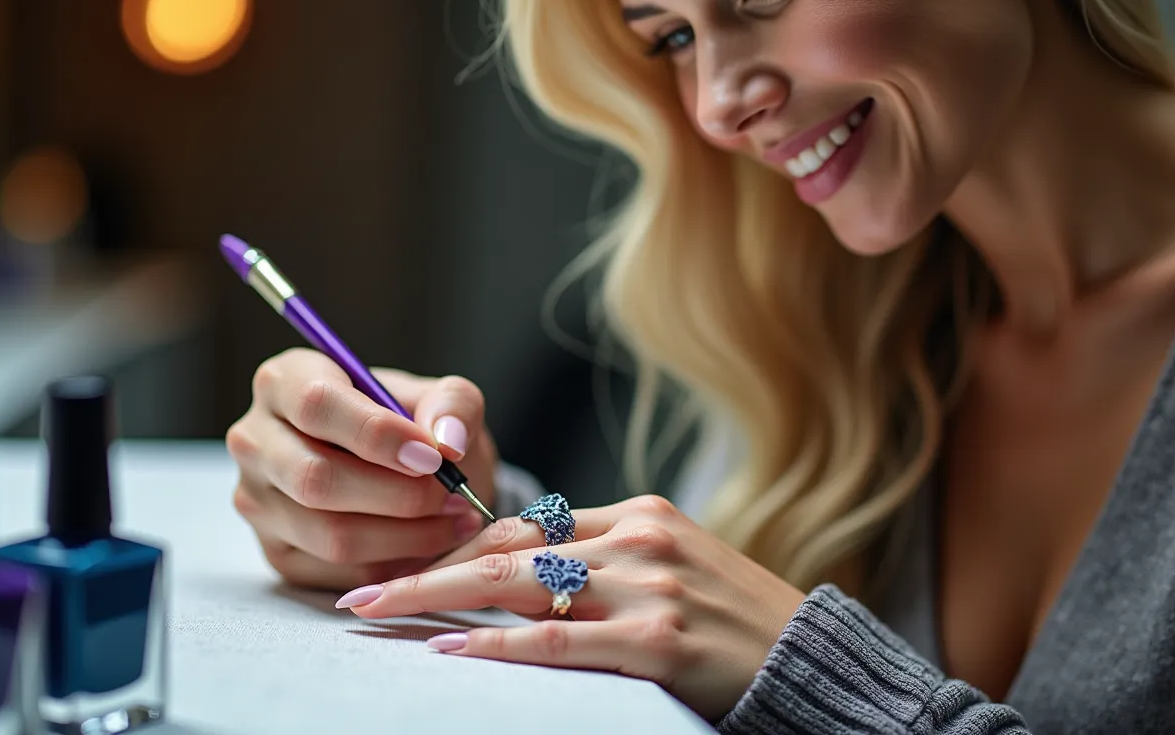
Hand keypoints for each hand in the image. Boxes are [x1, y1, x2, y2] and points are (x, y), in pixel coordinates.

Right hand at [225, 348, 497, 590]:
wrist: (400, 468)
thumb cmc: (411, 424)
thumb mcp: (440, 398)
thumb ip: (453, 404)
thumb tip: (446, 442)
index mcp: (285, 382)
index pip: (316, 405)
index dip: (377, 433)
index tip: (432, 456)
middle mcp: (256, 440)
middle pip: (316, 479)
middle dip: (398, 495)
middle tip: (452, 494)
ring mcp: (257, 501)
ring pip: (329, 535)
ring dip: (407, 535)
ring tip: (455, 518)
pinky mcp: (276, 552)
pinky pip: (338, 572)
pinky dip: (396, 564)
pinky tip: (431, 541)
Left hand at [337, 494, 805, 719]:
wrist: (811, 660)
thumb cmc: (734, 622)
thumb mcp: (672, 568)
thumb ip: (606, 561)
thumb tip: (523, 571)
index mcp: (640, 514)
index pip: (528, 523)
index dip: (457, 544)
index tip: (404, 565)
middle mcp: (640, 538)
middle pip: (508, 546)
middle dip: (425, 568)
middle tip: (363, 591)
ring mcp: (650, 586)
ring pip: (520, 586)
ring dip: (437, 600)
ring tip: (377, 614)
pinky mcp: (660, 638)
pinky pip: (558, 641)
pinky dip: (496, 646)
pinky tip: (449, 650)